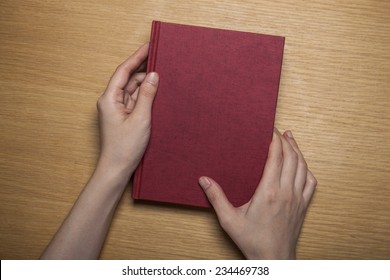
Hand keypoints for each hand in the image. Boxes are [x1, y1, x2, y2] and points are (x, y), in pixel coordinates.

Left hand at [97, 43, 158, 174]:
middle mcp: (111, 101)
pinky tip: (157, 93)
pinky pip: (135, 100)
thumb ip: (147, 95)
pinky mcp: (123, 116)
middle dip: (145, 71)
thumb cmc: (125, 148)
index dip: (137, 57)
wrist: (116, 169)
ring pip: (133, 90)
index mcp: (109, 98)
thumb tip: (154, 76)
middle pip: (129, 79)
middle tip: (162, 62)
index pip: (124, 71)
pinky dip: (145, 96)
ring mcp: (117, 109)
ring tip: (164, 78)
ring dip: (146, 84)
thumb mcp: (140, 119)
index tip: (149, 46)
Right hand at [199, 128, 316, 258]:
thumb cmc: (252, 240)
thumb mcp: (229, 220)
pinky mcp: (303, 206)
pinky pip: (311, 182)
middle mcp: (286, 192)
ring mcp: (297, 199)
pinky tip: (302, 165)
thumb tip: (204, 180)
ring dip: (298, 151)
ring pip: (303, 167)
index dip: (275, 141)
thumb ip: (216, 198)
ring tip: (291, 139)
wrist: (274, 259)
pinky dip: (307, 169)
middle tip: (279, 131)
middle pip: (292, 158)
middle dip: (286, 141)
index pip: (276, 158)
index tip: (270, 130)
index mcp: (268, 192)